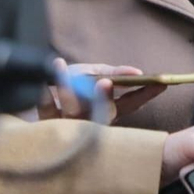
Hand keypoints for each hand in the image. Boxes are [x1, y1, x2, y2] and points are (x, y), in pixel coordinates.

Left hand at [37, 59, 167, 124]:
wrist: (33, 97)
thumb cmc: (68, 85)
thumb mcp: (91, 73)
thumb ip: (111, 72)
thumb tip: (135, 72)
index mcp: (107, 109)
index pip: (132, 102)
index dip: (146, 94)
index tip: (160, 83)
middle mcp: (92, 120)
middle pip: (103, 113)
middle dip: (105, 98)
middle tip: (106, 82)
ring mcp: (70, 125)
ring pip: (73, 112)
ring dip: (69, 90)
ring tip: (61, 67)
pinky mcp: (47, 125)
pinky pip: (47, 112)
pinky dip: (44, 97)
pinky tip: (42, 85)